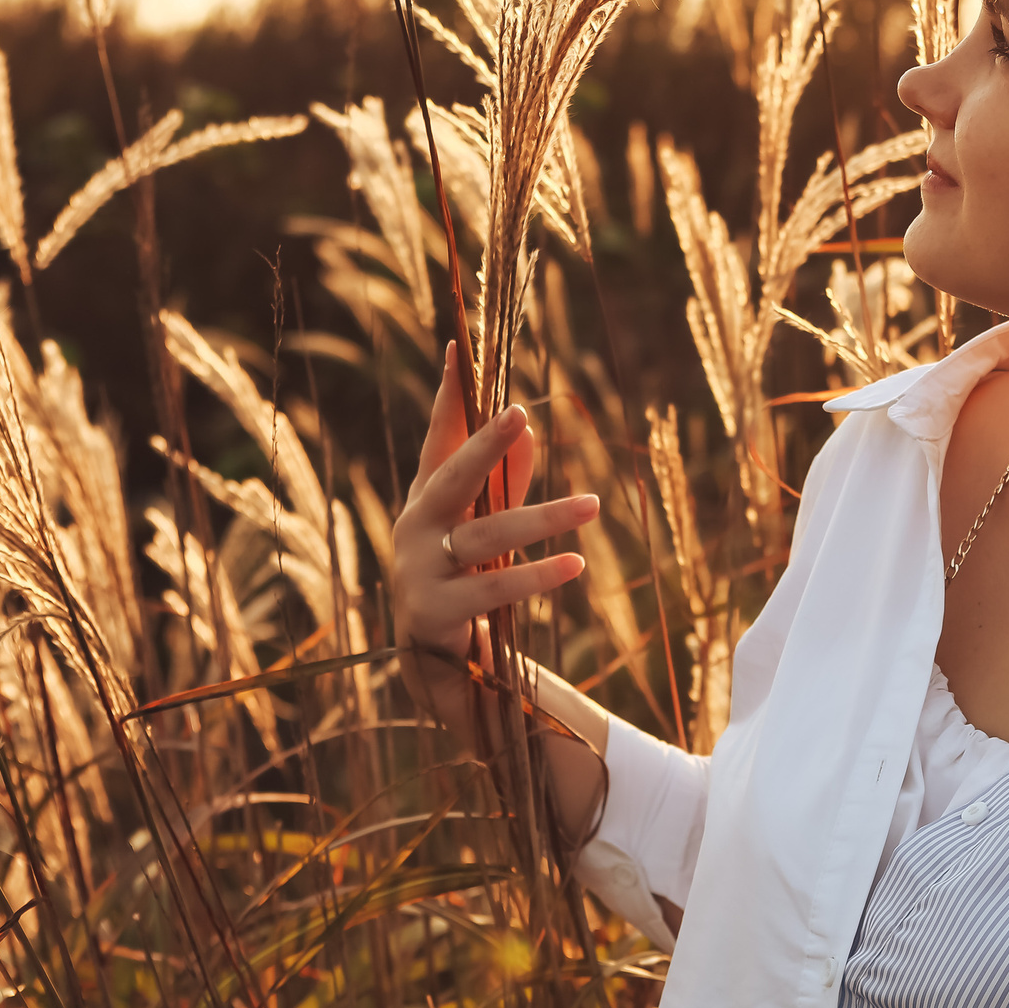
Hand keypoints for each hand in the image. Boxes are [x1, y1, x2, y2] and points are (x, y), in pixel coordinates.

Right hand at [391, 344, 593, 666]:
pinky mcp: (436, 613)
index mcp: (426, 499)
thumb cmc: (458, 573)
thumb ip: (501, 479)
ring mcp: (421, 571)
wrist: (427, 659)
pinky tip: (574, 564)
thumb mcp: (476, 522)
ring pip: (487, 536)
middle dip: (483, 444)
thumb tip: (524, 428)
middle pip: (452, 478)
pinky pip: (493, 590)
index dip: (447, 398)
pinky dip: (536, 576)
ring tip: (593, 504)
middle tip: (518, 414)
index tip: (456, 348)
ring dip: (542, 518)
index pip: (437, 440)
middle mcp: (415, 528)